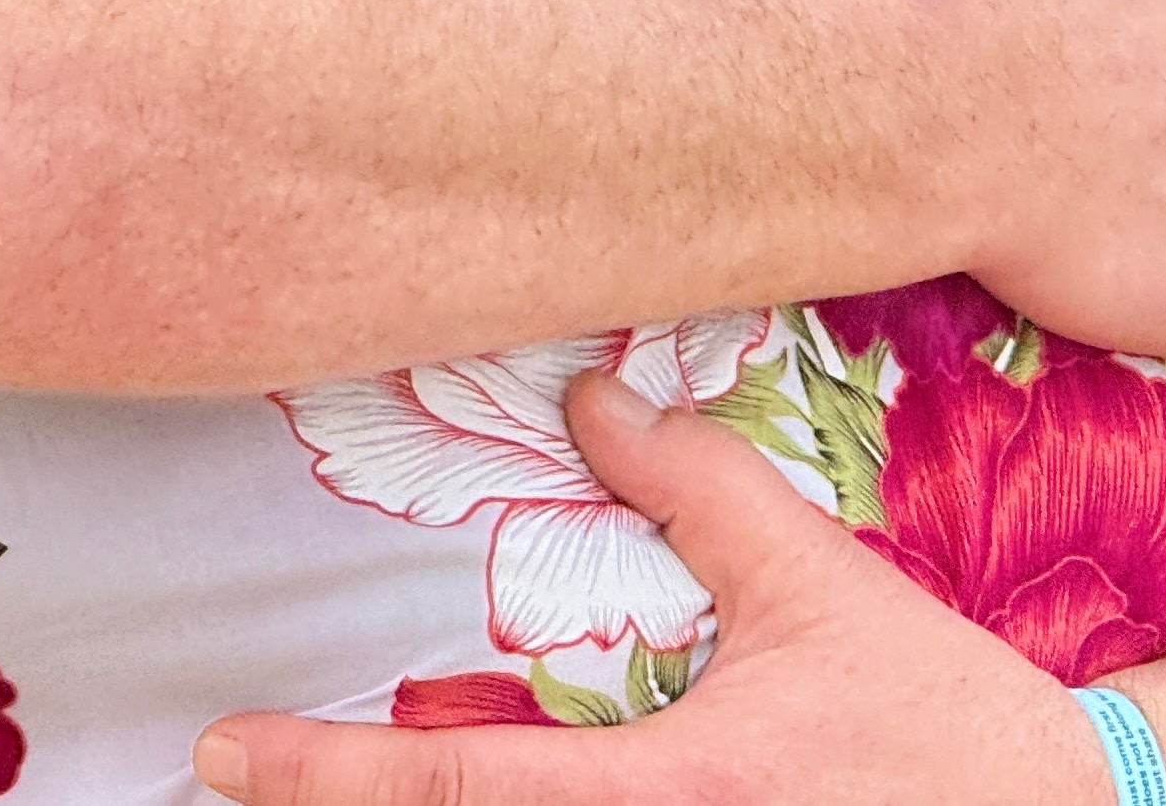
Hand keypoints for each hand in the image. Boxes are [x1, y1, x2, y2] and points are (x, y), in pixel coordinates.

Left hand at [194, 372, 1108, 805]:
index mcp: (672, 796)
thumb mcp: (822, 591)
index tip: (219, 753)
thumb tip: (595, 401)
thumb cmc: (946, 722)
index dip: (324, 771)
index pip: (457, 786)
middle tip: (238, 786)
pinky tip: (466, 805)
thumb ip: (700, 493)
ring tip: (341, 789)